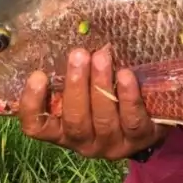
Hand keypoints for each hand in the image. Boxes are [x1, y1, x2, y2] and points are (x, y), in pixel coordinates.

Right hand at [18, 45, 168, 159]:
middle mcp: (85, 142)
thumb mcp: (87, 88)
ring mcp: (113, 143)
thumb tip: (70, 39)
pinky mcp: (140, 139)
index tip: (38, 75)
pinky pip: (132, 119)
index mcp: (64, 131)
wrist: (150, 118)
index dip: (33, 104)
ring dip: (101, 85)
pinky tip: (126, 74)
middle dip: (76, 85)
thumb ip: (75, 74)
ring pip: (103, 119)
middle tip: (78, 54)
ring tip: (102, 56)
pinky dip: (128, 96)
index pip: (37, 127)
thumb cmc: (109, 95)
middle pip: (75, 120)